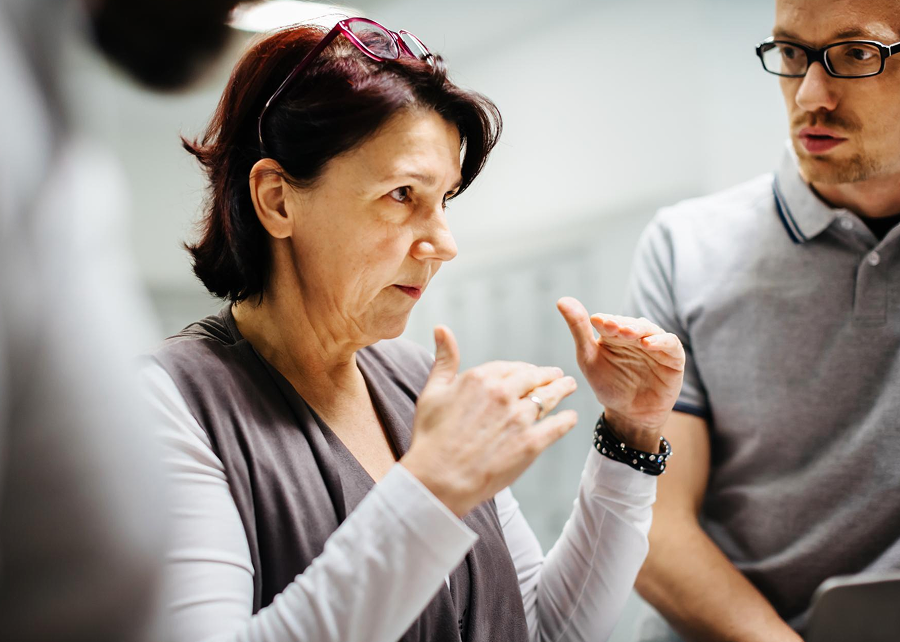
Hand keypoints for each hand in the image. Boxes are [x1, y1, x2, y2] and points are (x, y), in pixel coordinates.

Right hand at [402, 325, 578, 516]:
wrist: (438, 479)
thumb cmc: (431, 437)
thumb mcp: (432, 392)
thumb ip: (444, 359)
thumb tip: (441, 328)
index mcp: (480, 378)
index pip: (511, 367)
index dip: (523, 369)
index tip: (530, 371)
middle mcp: (503, 393)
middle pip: (535, 378)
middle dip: (548, 375)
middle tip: (558, 376)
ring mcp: (519, 418)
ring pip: (549, 397)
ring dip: (562, 389)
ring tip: (569, 387)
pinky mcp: (531, 443)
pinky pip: (557, 425)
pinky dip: (566, 420)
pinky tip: (570, 417)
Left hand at [557, 297, 684, 450]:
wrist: (629, 414)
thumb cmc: (608, 385)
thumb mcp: (588, 358)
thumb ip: (578, 330)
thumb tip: (562, 300)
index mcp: (615, 333)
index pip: (611, 321)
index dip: (605, 320)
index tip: (596, 321)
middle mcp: (636, 335)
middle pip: (630, 323)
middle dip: (621, 324)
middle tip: (611, 326)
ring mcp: (656, 345)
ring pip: (650, 330)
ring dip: (638, 329)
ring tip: (627, 333)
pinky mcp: (673, 357)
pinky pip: (671, 343)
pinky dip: (661, 341)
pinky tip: (648, 344)